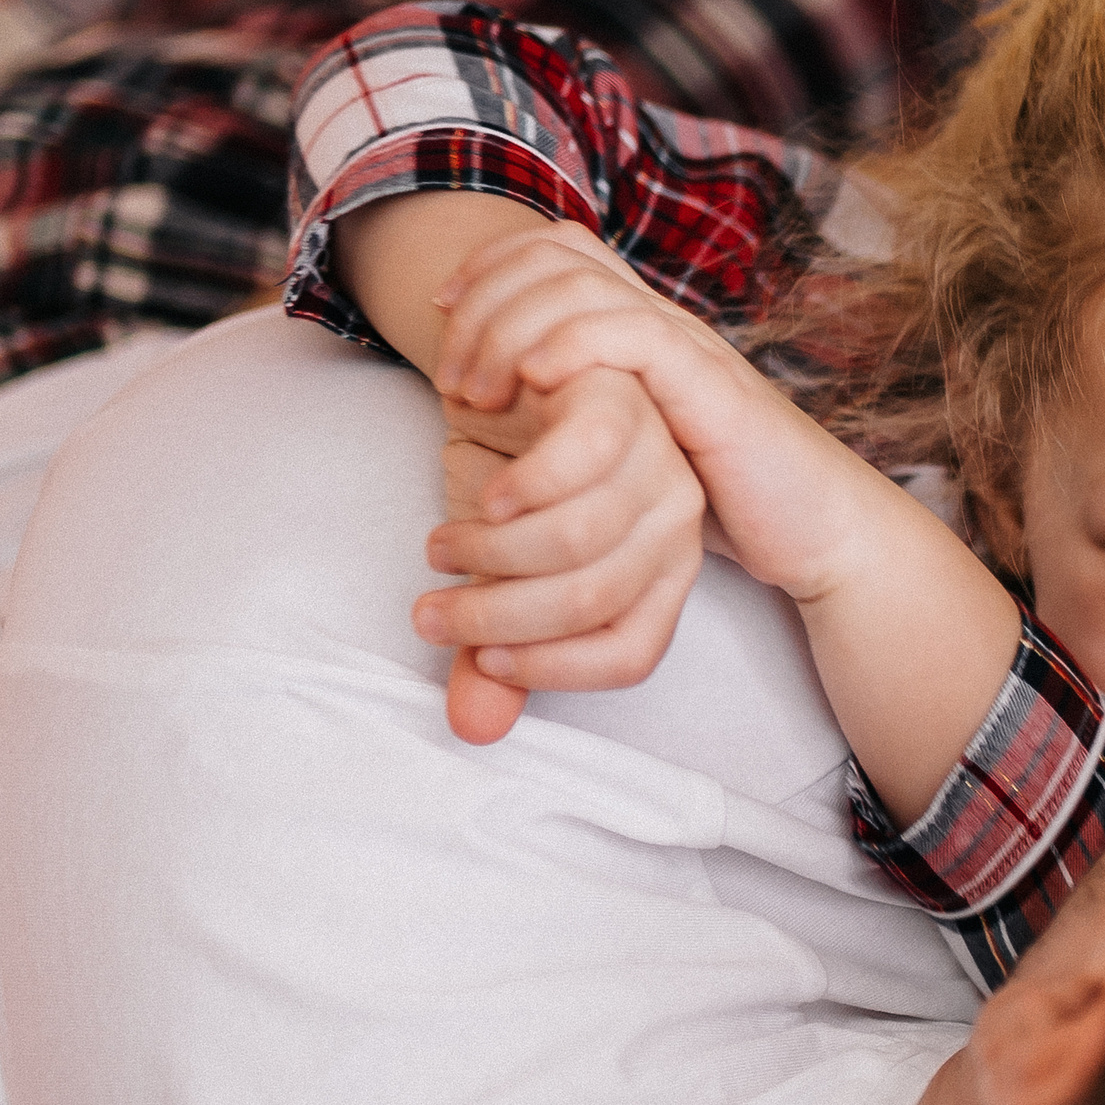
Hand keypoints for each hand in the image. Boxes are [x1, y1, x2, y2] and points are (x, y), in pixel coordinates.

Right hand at [419, 370, 705, 744]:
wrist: (507, 375)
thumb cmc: (511, 482)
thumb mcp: (495, 574)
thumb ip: (490, 648)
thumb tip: (473, 729)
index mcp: (664, 573)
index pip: (631, 652)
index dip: (551, 670)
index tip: (479, 658)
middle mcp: (675, 522)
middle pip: (593, 598)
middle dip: (496, 616)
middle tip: (429, 612)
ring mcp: (657, 458)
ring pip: (578, 536)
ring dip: (489, 551)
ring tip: (439, 545)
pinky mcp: (623, 399)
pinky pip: (581, 453)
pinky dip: (517, 483)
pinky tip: (479, 493)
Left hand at [432, 217, 885, 604]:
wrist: (815, 526)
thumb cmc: (718, 499)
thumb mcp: (624, 451)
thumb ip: (569, 425)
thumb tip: (482, 431)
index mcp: (638, 326)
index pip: (556, 245)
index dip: (488, 263)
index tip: (439, 316)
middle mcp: (660, 319)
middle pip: (557, 254)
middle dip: (485, 300)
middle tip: (449, 376)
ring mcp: (687, 346)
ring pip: (582, 286)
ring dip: (511, 329)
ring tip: (476, 395)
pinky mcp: (709, 386)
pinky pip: (633, 332)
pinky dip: (572, 344)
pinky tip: (534, 384)